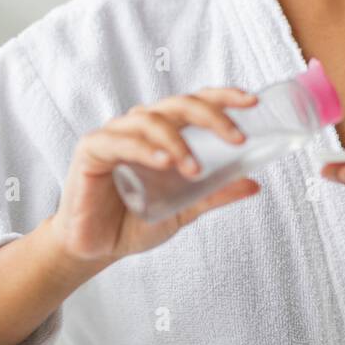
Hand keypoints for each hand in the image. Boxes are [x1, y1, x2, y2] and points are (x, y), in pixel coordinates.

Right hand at [50, 87, 261, 264]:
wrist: (96, 248)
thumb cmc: (134, 220)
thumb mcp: (184, 208)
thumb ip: (215, 193)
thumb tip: (254, 183)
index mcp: (164, 131)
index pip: (195, 102)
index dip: (223, 97)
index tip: (252, 102)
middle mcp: (140, 125)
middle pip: (178, 105)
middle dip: (211, 116)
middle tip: (237, 138)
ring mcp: (115, 134)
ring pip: (150, 120)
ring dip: (178, 142)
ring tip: (195, 169)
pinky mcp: (91, 150)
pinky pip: (119, 142)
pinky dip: (144, 150)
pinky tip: (164, 163)